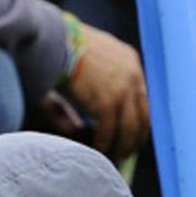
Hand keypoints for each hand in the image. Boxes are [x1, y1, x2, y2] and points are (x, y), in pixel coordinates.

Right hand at [62, 23, 148, 161]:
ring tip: (113, 158)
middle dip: (134, 138)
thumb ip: (101, 75)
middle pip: (142, 115)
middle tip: (126, 153)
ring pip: (128, 128)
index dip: (137, 118)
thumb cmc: (63, 45)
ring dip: (121, 146)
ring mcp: (122, 89)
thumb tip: (102, 102)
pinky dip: (104, 144)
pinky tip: (98, 151)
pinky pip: (108, 131)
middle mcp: (132, 74)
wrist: (53, 39)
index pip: (142, 96)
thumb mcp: (91, 55)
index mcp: (130, 60)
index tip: (131, 133)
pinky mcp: (108, 101)